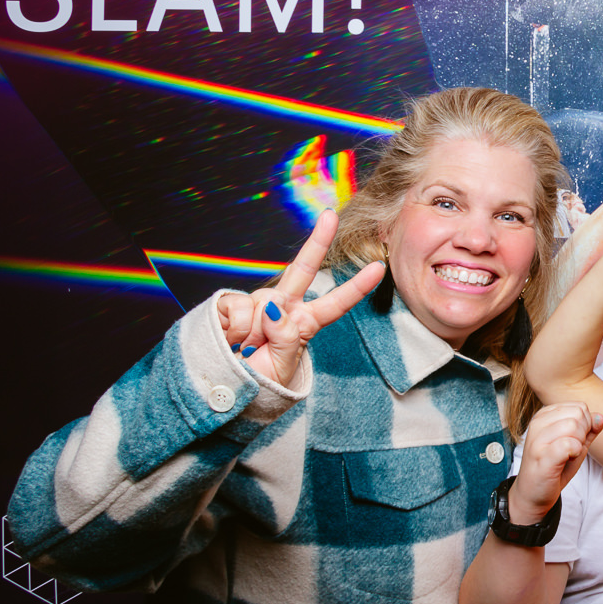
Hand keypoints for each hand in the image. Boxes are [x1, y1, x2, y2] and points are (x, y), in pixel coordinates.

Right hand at [214, 209, 384, 386]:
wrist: (222, 387)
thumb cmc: (258, 379)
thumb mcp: (282, 367)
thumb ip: (286, 339)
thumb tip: (274, 309)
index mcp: (303, 323)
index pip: (335, 304)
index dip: (357, 287)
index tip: (380, 268)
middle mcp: (282, 306)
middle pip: (304, 269)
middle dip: (318, 240)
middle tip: (331, 216)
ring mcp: (258, 302)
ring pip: (266, 304)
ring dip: (255, 335)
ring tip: (247, 351)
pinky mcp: (232, 304)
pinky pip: (242, 310)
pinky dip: (237, 332)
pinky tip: (232, 341)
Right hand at [509, 403, 602, 523]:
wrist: (533, 494)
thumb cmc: (554, 468)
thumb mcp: (575, 445)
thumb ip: (588, 430)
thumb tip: (601, 417)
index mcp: (545, 416)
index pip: (580, 407)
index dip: (586, 425)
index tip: (574, 441)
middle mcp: (538, 423)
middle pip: (578, 414)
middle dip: (583, 433)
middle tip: (571, 450)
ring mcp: (537, 439)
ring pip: (574, 426)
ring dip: (578, 444)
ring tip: (567, 456)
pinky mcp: (541, 456)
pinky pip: (569, 444)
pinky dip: (574, 453)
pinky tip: (566, 460)